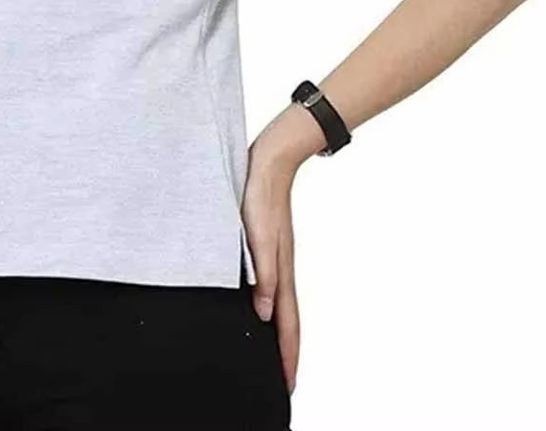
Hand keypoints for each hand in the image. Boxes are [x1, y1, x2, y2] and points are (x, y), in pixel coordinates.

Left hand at [242, 101, 325, 393]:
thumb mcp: (258, 236)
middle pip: (288, 319)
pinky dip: (273, 306)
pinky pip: (274, 286)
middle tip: (286, 380)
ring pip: (282, 304)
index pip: (287, 323)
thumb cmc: (260, 196)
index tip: (287, 384)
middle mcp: (282, 268)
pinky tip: (264, 305)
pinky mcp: (269, 246)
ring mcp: (277, 257)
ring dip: (281, 331)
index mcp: (281, 270)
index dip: (286, 354)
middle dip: (287, 351)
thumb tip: (265, 314)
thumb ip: (263, 275)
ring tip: (277, 352)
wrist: (269, 161)